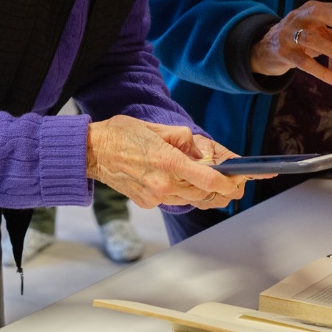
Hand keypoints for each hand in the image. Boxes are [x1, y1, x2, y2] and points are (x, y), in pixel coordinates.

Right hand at [87, 116, 247, 209]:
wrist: (92, 152)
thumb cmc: (121, 135)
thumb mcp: (157, 129)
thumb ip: (183, 140)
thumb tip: (201, 152)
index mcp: (168, 162)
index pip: (208, 179)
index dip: (227, 183)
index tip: (239, 181)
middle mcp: (163, 184)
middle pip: (203, 192)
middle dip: (222, 189)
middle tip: (236, 183)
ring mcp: (155, 196)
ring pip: (190, 199)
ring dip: (204, 192)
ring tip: (216, 183)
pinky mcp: (147, 202)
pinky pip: (173, 200)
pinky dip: (182, 192)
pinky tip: (182, 182)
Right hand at [249, 0, 331, 86]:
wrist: (267, 48)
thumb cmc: (302, 38)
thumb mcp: (321, 33)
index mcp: (314, 8)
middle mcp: (299, 16)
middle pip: (321, 13)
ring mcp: (289, 33)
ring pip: (312, 39)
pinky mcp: (283, 52)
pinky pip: (304, 63)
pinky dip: (322, 72)